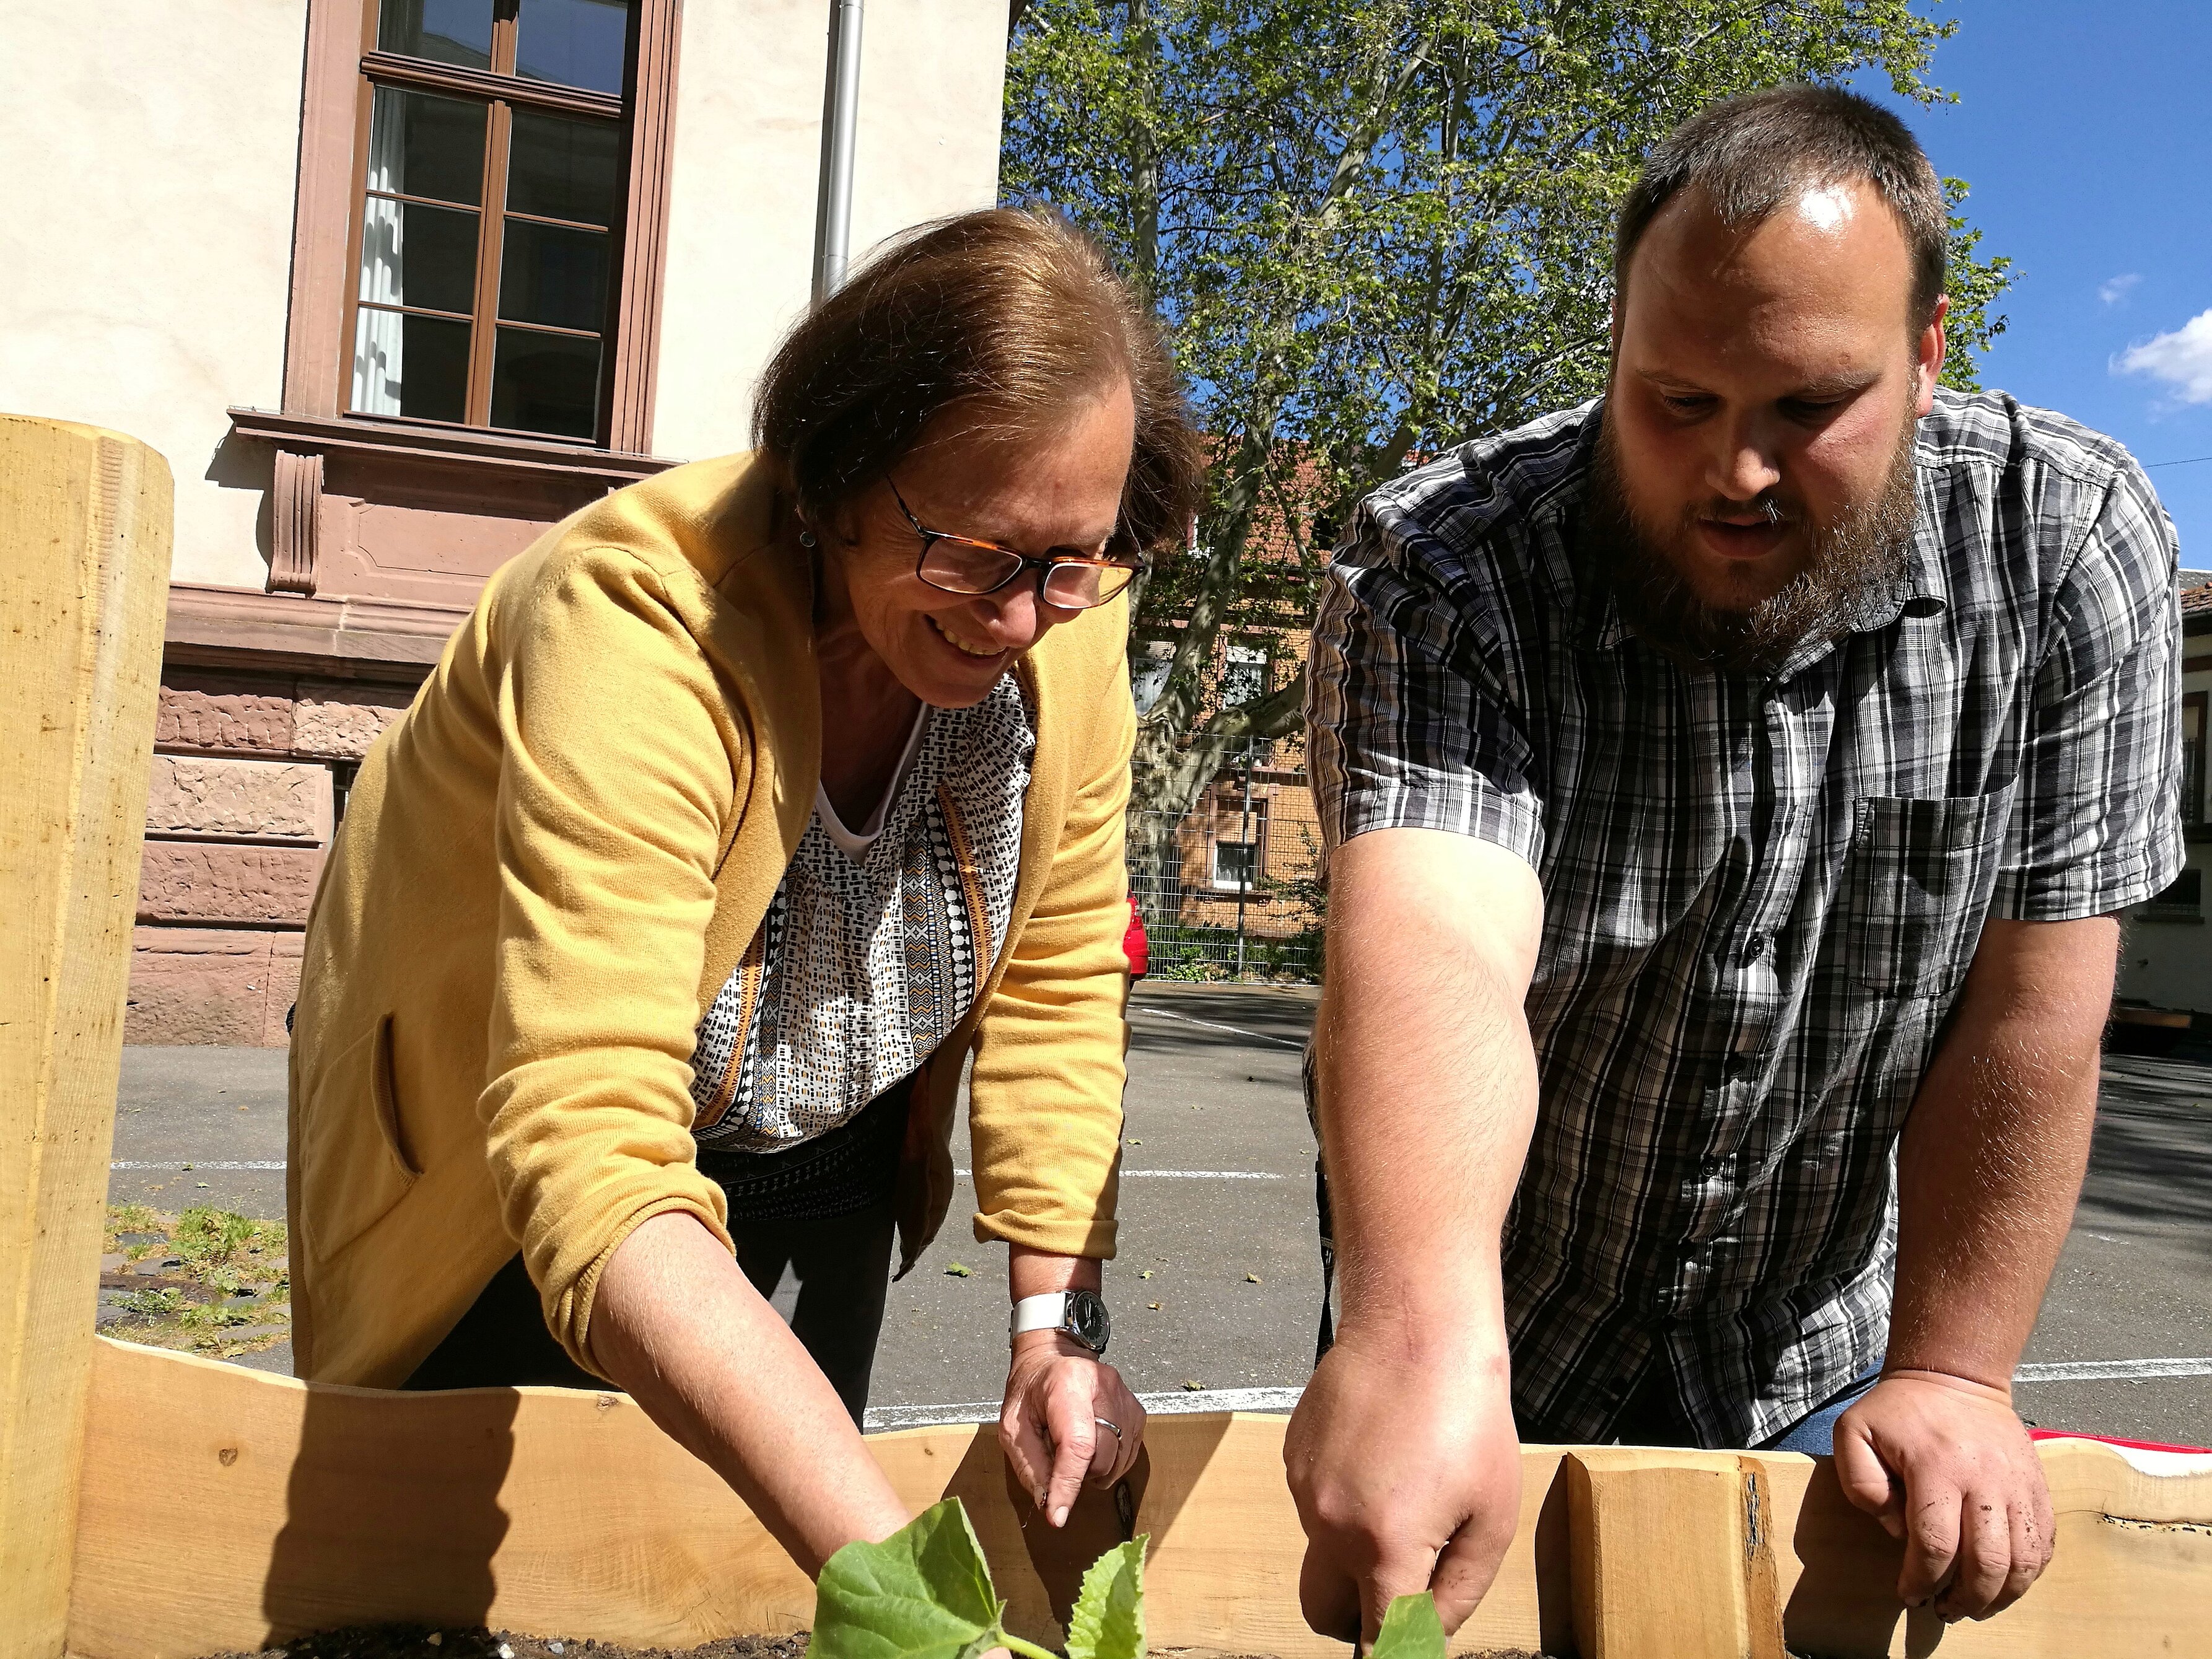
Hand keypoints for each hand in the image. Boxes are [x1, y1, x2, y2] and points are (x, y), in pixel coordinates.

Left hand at [999, 1331, 1144, 1527]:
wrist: (1052, 1358)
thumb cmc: (1030, 1392)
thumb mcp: (1013, 1427)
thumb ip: (1030, 1465)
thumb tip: (1050, 1504)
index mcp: (1067, 1385)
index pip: (1076, 1444)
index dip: (1068, 1484)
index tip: (1057, 1515)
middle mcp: (1103, 1386)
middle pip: (1101, 1456)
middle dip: (1078, 1474)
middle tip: (1057, 1461)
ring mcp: (1125, 1397)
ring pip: (1119, 1459)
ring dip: (1095, 1470)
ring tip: (1074, 1452)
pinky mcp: (1137, 1410)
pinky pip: (1130, 1454)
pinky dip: (1111, 1463)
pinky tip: (1093, 1449)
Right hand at [1285, 1330, 1520, 1646]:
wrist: (1417, 1327)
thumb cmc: (1466, 1412)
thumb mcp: (1491, 1515)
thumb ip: (1459, 1592)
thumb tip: (1427, 1633)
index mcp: (1386, 1546)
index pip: (1377, 1639)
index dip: (1394, 1653)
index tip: (1403, 1649)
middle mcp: (1331, 1524)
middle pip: (1323, 1610)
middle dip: (1355, 1618)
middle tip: (1399, 1592)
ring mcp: (1304, 1488)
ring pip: (1323, 1552)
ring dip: (1356, 1546)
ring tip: (1406, 1489)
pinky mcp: (1293, 1456)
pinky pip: (1314, 1504)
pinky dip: (1343, 1501)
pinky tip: (1381, 1458)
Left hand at [1833, 1370, 2054, 1620]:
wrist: (1955, 1376)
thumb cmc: (1899, 1410)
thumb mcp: (1854, 1433)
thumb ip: (1862, 1484)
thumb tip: (1898, 1530)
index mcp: (1936, 1468)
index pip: (1936, 1545)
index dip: (1922, 1581)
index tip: (1910, 1596)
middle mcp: (1985, 1480)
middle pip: (1986, 1562)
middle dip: (1964, 1599)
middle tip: (1944, 1611)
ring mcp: (2018, 1485)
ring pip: (2023, 1560)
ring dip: (2001, 1596)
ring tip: (1975, 1607)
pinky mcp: (2038, 1486)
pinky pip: (2044, 1543)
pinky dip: (2028, 1573)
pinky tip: (2004, 1583)